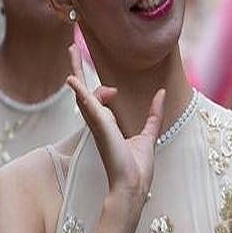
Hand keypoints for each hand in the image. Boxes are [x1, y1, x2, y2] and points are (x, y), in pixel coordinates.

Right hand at [64, 44, 164, 210]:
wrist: (133, 184)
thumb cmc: (137, 168)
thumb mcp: (149, 134)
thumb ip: (154, 114)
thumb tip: (160, 93)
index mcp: (107, 125)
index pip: (96, 99)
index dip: (101, 89)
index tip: (115, 89)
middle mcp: (98, 122)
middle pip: (83, 91)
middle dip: (78, 69)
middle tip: (71, 48)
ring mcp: (97, 123)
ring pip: (82, 92)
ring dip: (76, 71)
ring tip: (71, 49)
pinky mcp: (100, 126)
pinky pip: (87, 104)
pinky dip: (79, 89)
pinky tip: (71, 78)